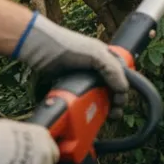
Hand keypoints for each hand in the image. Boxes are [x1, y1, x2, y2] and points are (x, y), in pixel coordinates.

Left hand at [14, 13, 129, 116]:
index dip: (122, 92)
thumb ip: (113, 70)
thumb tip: (123, 90)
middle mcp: (95, 71)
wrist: (39, 49)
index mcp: (106, 60)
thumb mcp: (96, 54)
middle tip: (112, 115)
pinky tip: (82, 115)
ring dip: (98, 110)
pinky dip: (81, 109)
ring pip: (95, 100)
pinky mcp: (67, 88)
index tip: (119, 103)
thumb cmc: (67, 45)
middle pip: (110, 92)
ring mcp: (81, 80)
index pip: (122, 79)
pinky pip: (78, 102)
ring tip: (99, 119)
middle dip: (113, 105)